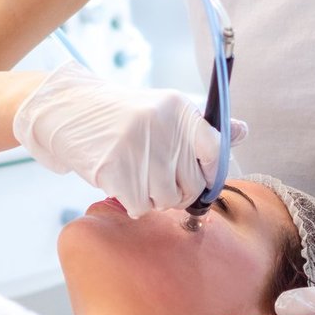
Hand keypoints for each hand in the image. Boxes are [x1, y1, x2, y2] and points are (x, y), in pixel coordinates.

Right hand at [12, 61, 246, 216]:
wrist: (70, 111)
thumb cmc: (123, 116)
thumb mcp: (163, 112)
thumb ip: (200, 128)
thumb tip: (243, 131)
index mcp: (177, 108)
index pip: (216, 147)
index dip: (213, 172)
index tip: (203, 180)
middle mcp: (160, 125)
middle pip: (190, 185)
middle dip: (177, 193)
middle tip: (158, 182)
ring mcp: (136, 146)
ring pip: (164, 200)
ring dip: (152, 199)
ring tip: (136, 177)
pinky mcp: (113, 167)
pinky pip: (138, 206)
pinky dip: (132, 203)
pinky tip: (121, 183)